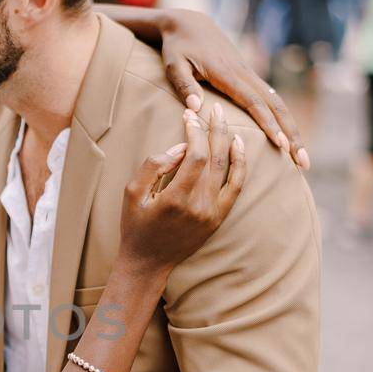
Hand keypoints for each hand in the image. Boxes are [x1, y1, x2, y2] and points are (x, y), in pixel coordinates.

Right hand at [119, 103, 246, 274]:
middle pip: (214, 158)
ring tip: (224, 119)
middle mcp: (199, 206)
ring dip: (227, 140)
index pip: (195, 156)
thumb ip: (153, 166)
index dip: (194, 132)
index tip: (188, 117)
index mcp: (176, 199)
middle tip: (213, 108)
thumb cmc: (135, 226)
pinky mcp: (219, 218)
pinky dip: (240, 164)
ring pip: (227, 168)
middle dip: (214, 129)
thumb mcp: (132, 193)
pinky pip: (236, 186)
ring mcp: (212, 213)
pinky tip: (238, 145)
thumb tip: (180, 148)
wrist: (149, 262)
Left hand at [159, 8, 309, 170]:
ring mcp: (249, 74)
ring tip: (302, 156)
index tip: (282, 145)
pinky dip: (282, 118)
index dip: (269, 124)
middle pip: (276, 106)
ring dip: (292, 129)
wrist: (188, 22)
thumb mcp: (173, 64)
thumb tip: (196, 108)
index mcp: (227, 73)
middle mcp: (244, 74)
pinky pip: (270, 99)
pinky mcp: (248, 75)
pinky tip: (289, 136)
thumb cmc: (177, 47)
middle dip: (292, 134)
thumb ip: (184, 85)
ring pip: (278, 103)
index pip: (254, 102)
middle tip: (304, 162)